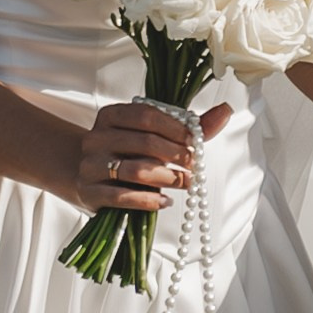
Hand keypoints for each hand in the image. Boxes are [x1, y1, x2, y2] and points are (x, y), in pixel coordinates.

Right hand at [67, 98, 230, 211]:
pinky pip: (122, 197)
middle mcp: (96, 137)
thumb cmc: (128, 152)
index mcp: (111, 115)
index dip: (175, 127)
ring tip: (185, 182)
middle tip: (194, 165)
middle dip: (176, 154)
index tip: (195, 140)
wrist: (86, 175)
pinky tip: (165, 201)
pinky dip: (149, 200)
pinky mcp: (88, 192)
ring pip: (136, 170)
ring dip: (167, 178)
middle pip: (144, 142)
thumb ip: (188, 126)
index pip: (146, 116)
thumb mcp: (152, 135)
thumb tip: (226, 111)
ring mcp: (90, 165)